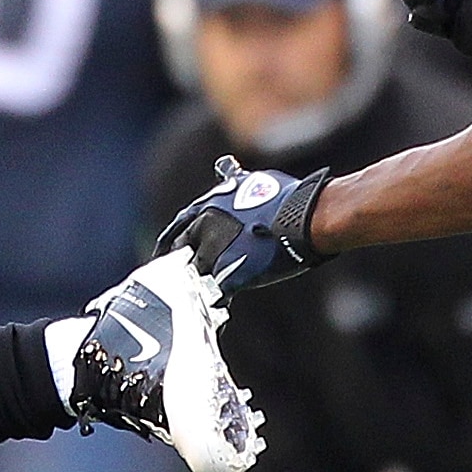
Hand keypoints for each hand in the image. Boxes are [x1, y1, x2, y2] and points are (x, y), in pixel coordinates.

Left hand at [157, 155, 327, 290]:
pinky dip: (219, 297)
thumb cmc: (287, 198)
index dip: (172, 241)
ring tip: (211, 288)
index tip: (165, 252)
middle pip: (182, 253)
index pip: (179, 228)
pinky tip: (224, 300)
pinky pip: (215, 293)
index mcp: (206, 207)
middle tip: (188, 275)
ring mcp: (213, 253)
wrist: (306, 218)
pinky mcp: (227, 275)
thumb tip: (227, 171)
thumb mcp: (253, 183)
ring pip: (197, 275)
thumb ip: (232, 184)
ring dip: (203, 281)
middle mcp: (203, 229)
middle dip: (186, 263)